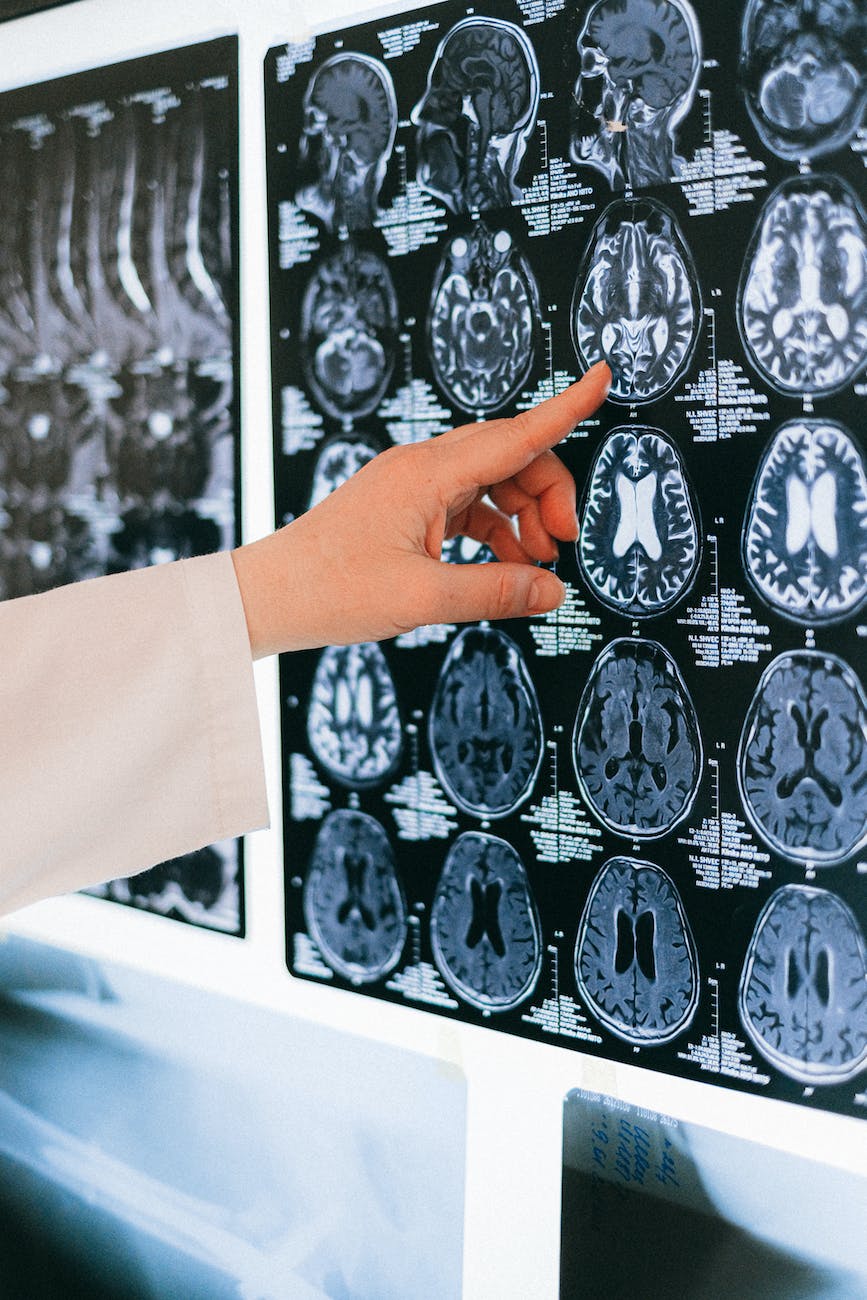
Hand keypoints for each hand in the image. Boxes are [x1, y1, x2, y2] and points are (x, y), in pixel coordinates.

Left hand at [232, 361, 609, 656]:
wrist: (268, 597)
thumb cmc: (328, 590)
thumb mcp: (421, 598)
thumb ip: (495, 592)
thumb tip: (552, 591)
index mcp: (425, 473)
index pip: (514, 434)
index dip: (564, 409)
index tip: (602, 378)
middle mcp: (420, 468)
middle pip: (509, 457)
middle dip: (547, 493)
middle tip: (561, 544)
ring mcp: (411, 486)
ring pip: (490, 483)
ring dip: (522, 517)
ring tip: (536, 564)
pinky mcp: (404, 508)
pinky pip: (466, 507)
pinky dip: (493, 531)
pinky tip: (505, 566)